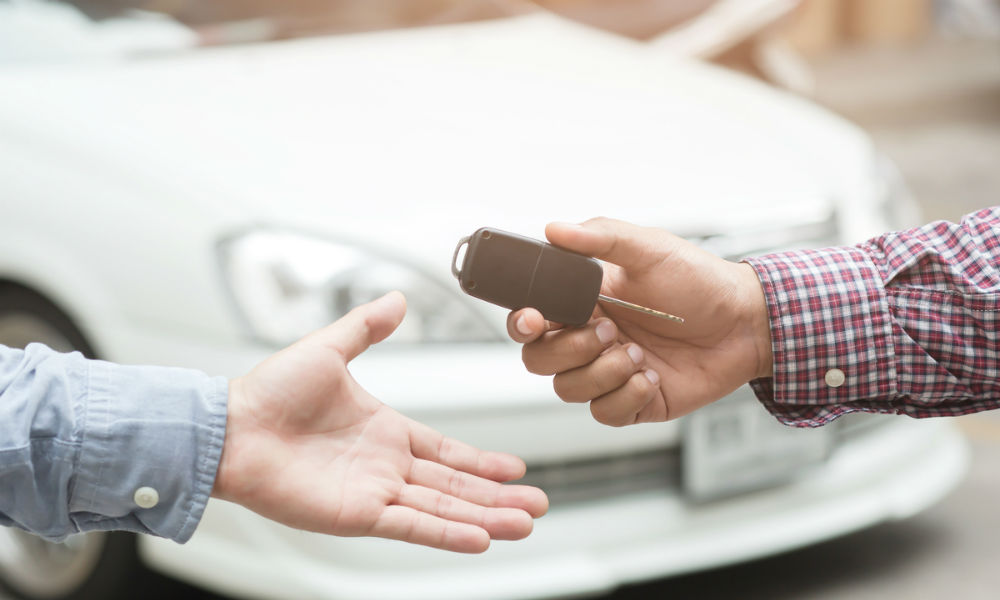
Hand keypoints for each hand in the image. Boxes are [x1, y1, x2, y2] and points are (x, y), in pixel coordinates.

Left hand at [214, 292, 547, 552]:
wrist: (231, 427)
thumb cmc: (270, 392)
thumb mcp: (329, 348)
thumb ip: (366, 327)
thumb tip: (396, 298)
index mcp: (384, 430)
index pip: (445, 450)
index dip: (481, 461)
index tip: (514, 467)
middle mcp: (384, 465)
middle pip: (454, 485)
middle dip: (497, 496)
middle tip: (537, 504)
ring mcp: (373, 491)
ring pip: (442, 508)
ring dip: (485, 517)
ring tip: (523, 524)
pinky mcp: (356, 513)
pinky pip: (411, 524)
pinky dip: (447, 533)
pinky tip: (480, 537)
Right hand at [508, 218, 771, 425]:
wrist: (746, 323)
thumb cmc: (699, 281)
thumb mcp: (649, 249)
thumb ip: (600, 237)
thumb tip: (554, 229)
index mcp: (583, 302)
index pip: (530, 319)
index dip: (522, 324)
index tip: (535, 318)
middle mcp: (589, 339)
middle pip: (539, 359)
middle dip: (569, 349)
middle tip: (610, 330)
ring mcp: (609, 372)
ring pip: (568, 389)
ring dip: (602, 372)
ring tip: (639, 354)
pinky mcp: (633, 402)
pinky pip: (605, 413)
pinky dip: (626, 396)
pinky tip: (652, 377)